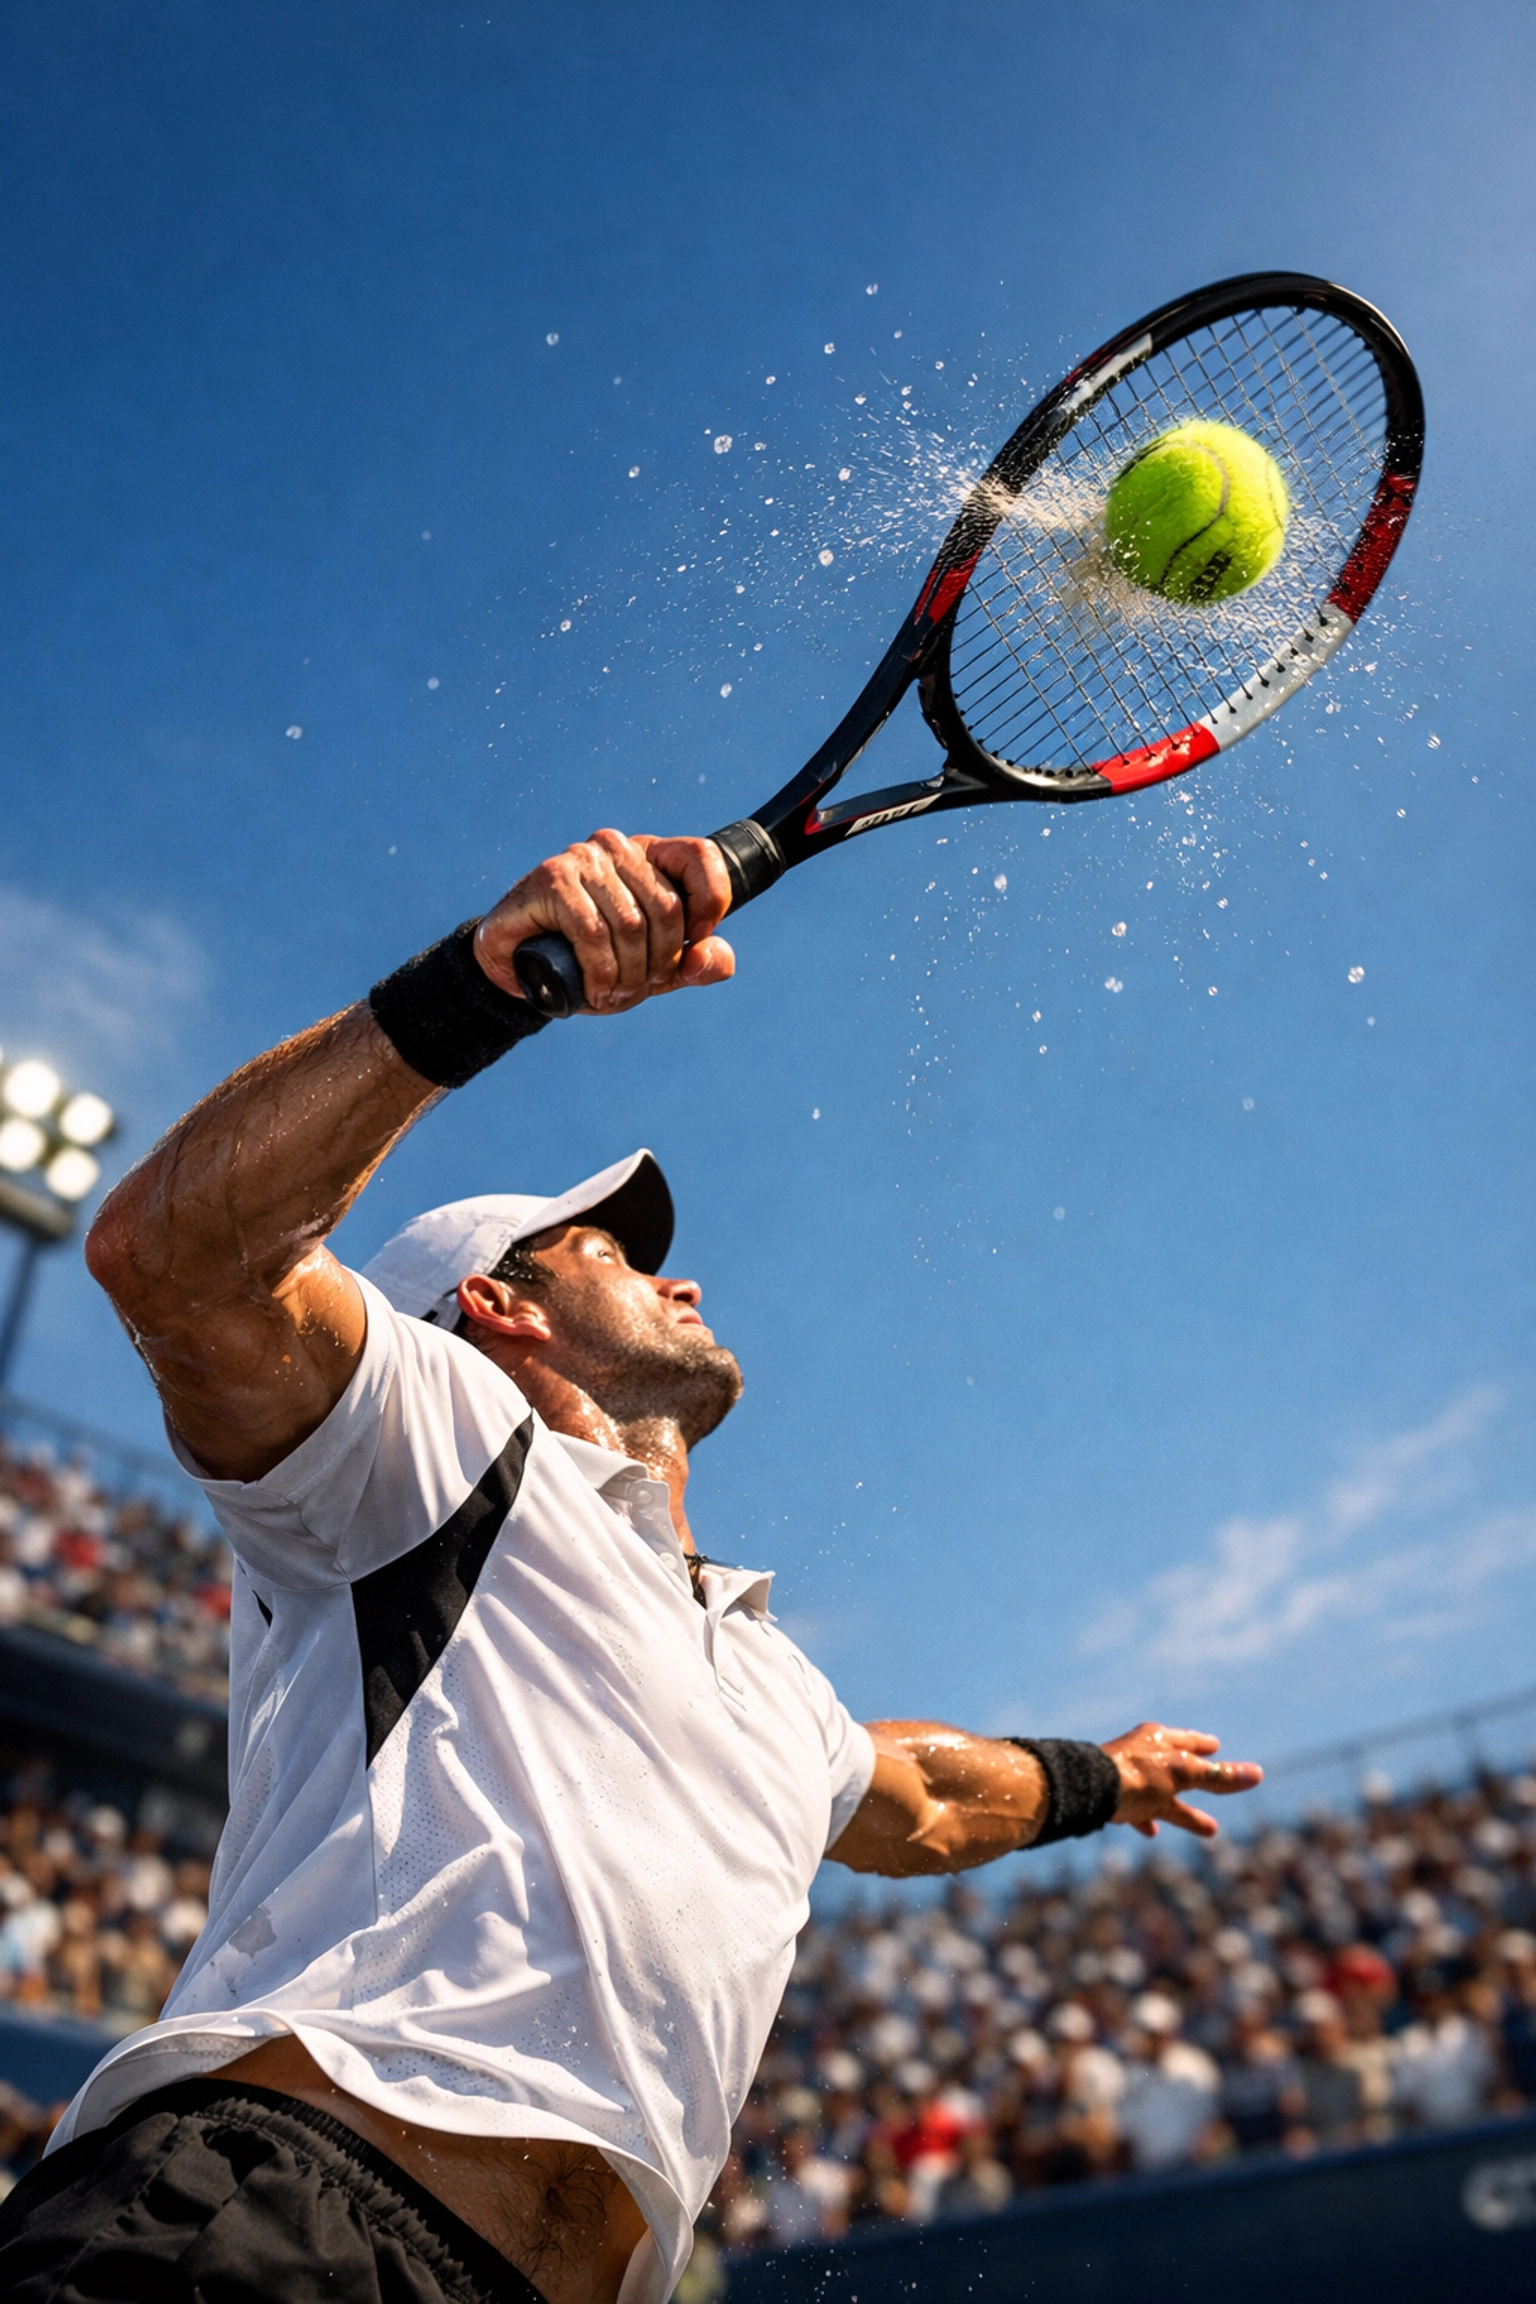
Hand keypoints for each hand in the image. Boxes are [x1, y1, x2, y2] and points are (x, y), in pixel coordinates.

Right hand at [473, 830, 735, 1012]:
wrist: (520, 969)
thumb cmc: (590, 963)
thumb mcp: (653, 970)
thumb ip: (695, 964)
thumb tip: (715, 957)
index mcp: (651, 857)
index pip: (702, 856)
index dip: (711, 903)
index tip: (696, 941)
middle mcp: (619, 848)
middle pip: (667, 908)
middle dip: (659, 964)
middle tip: (638, 989)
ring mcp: (584, 858)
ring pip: (630, 925)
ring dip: (627, 975)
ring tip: (612, 994)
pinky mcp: (553, 878)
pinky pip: (592, 932)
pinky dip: (598, 972)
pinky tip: (592, 989)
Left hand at [1102, 1722, 1262, 1840]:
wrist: (1088, 1790)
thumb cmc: (1137, 1776)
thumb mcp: (1183, 1775)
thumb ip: (1218, 1776)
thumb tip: (1258, 1774)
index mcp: (1159, 1740)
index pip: (1189, 1742)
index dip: (1205, 1746)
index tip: (1215, 1746)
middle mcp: (1142, 1754)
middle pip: (1178, 1770)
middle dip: (1201, 1782)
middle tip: (1219, 1786)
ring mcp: (1127, 1777)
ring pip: (1162, 1796)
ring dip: (1185, 1812)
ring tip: (1212, 1830)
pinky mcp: (1113, 1799)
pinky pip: (1135, 1810)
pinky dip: (1147, 1820)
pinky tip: (1153, 1833)